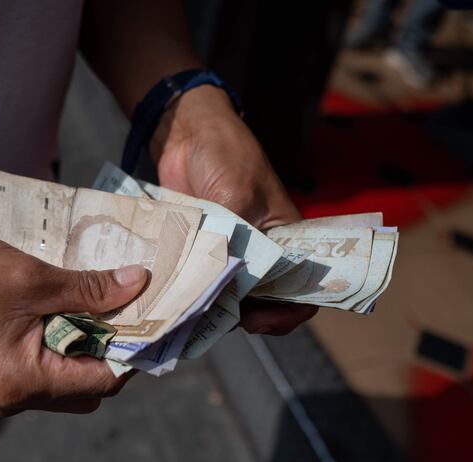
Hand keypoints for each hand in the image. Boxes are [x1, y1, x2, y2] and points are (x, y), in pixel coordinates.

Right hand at [0, 213, 147, 415]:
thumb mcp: (34, 277)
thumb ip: (91, 289)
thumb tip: (139, 283)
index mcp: (23, 384)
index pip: (102, 382)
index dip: (134, 352)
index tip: (156, 317)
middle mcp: (12, 399)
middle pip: (87, 387)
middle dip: (114, 350)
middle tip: (133, 307)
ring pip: (66, 377)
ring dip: (88, 344)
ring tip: (106, 302)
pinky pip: (43, 366)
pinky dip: (64, 341)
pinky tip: (73, 306)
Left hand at [151, 85, 316, 333]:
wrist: (185, 131)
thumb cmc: (224, 153)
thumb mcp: (236, 195)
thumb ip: (234, 240)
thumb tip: (222, 286)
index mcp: (287, 239)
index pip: (300, 289)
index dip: (286, 313)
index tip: (255, 320)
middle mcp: (261, 252)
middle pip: (260, 301)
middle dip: (241, 315)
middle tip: (213, 317)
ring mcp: (228, 253)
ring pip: (225, 295)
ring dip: (210, 305)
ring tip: (188, 310)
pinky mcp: (199, 249)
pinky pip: (197, 279)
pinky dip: (188, 290)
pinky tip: (172, 296)